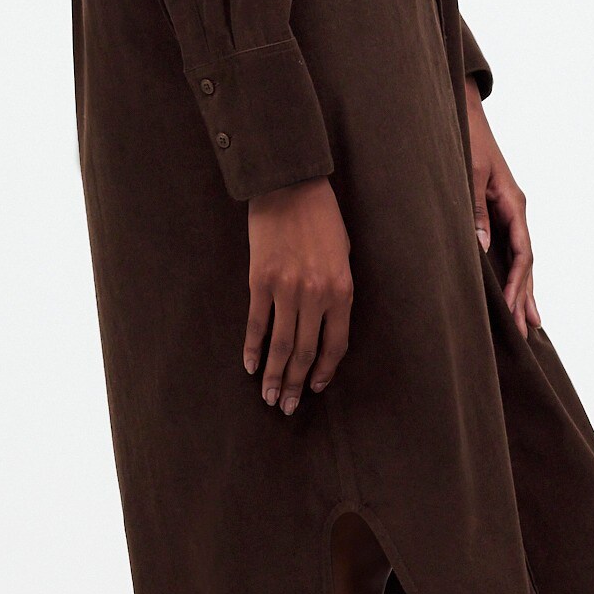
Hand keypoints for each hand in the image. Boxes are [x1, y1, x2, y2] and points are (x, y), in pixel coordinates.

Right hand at [244, 178, 353, 412]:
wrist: (290, 185)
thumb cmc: (322, 218)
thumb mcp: (342, 255)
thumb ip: (336, 290)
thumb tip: (326, 324)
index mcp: (342, 290)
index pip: (335, 345)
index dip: (325, 371)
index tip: (316, 389)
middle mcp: (315, 295)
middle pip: (306, 352)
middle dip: (296, 384)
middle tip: (287, 408)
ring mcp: (285, 289)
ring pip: (281, 345)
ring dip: (274, 376)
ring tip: (269, 398)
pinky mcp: (259, 281)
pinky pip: (256, 323)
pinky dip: (253, 347)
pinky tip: (250, 365)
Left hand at [466, 83, 540, 337]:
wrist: (463, 115)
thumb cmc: (465, 141)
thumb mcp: (469, 175)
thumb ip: (475, 210)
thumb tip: (483, 247)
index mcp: (513, 204)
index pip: (522, 252)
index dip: (518, 283)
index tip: (513, 311)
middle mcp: (515, 211)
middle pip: (526, 262)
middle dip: (525, 296)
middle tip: (527, 332)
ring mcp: (507, 212)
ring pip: (520, 258)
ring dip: (523, 290)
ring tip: (529, 323)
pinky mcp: (496, 212)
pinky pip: (509, 248)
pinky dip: (512, 272)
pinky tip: (511, 290)